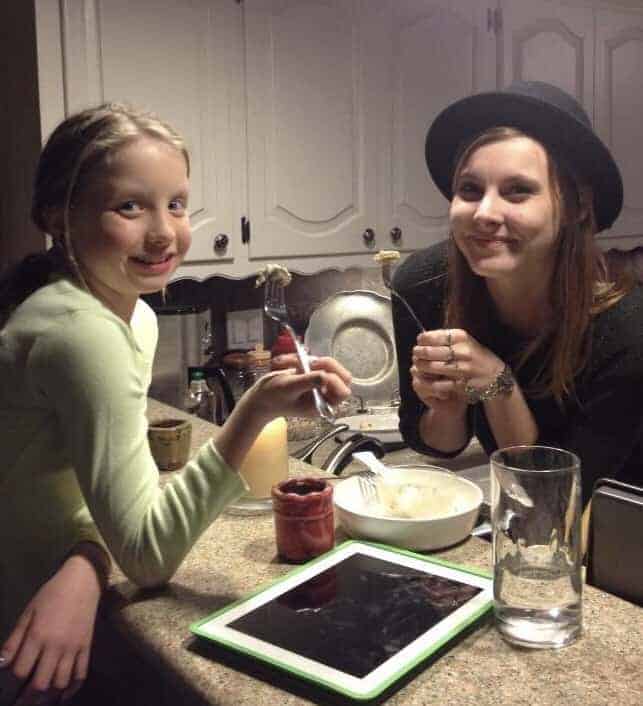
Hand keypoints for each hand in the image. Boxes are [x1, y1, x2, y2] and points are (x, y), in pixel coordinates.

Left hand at [0, 553, 101, 704]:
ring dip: (48, 697)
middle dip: (27, 699)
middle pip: (40, 683)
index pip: (20, 671)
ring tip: (39, 701)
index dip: (11, 685)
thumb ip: (14, 640)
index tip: (7, 692)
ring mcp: (73, 648)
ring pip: (60, 683)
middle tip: (20, 704)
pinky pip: (81, 674)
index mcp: (38, 635)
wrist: (82, 582)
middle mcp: (56, 645)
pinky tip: (63, 695)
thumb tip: (0, 664)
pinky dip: (72, 689)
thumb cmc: (51, 594)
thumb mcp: (28, 612)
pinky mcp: (87, 647)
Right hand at [253, 354, 351, 418]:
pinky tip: (288, 362)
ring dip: (311, 360)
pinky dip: (303, 358)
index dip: (334, 379)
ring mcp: (319, 385)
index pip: (342, 391)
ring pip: (329, 366)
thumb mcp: (288, 388)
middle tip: (312, 362)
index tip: (317, 372)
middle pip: (342, 377)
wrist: (261, 397)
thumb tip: (325, 376)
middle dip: (327, 365)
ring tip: (293, 362)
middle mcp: (324, 396)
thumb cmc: (272, 398)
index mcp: (322, 405)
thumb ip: (308, 382)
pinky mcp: (312, 375)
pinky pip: (316, 362)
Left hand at [412, 328, 504, 406]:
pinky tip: (425, 379)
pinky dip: (428, 382)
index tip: (419, 342)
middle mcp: (461, 351)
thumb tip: (423, 337)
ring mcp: (461, 369)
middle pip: (429, 352)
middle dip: (418, 353)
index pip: (432, 336)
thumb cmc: (476, 356)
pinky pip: (437, 383)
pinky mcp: (460, 384)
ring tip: (418, 365)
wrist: (495, 377)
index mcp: (461, 338)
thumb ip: (446, 338)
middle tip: (415, 354)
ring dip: (420, 367)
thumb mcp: (465, 341)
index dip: (422, 340)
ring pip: (430, 367)